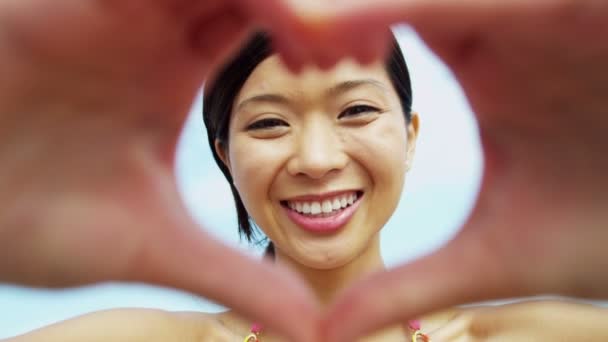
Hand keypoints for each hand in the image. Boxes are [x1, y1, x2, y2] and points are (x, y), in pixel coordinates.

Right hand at [0, 1, 319, 340]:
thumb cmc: (30, 220)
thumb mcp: (150, 246)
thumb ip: (233, 276)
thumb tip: (312, 327)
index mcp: (174, 65)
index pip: (263, 17)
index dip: (313, 30)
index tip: (347, 65)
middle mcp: (147, 24)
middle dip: (297, 5)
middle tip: (339, 45)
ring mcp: (107, 7)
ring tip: (305, 39)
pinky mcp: (58, 3)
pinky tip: (233, 14)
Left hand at [315, 1, 607, 339]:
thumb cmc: (604, 229)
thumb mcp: (497, 254)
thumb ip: (411, 281)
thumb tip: (328, 331)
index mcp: (489, 62)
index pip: (397, 17)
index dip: (341, 26)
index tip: (293, 58)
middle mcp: (520, 26)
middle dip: (362, 5)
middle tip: (288, 21)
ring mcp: (563, 13)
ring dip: (408, 0)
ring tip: (313, 21)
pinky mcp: (603, 10)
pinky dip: (488, 1)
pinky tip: (431, 16)